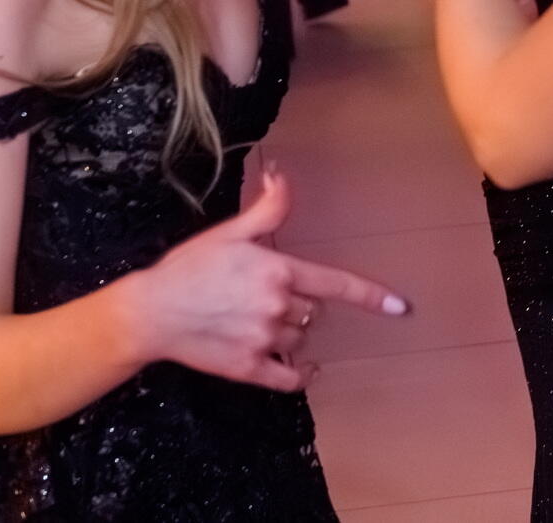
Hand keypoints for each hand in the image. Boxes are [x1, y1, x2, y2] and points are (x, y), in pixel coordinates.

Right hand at [125, 168, 407, 391]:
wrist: (150, 313)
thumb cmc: (189, 268)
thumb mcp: (230, 232)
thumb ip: (267, 209)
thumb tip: (281, 173)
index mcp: (278, 271)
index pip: (337, 284)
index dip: (372, 296)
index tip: (401, 307)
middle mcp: (277, 307)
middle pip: (314, 311)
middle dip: (299, 303)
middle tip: (264, 295)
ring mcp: (264, 341)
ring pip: (301, 340)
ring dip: (290, 333)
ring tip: (256, 321)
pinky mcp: (248, 369)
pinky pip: (290, 379)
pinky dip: (300, 374)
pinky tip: (302, 368)